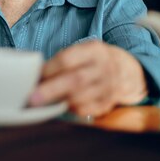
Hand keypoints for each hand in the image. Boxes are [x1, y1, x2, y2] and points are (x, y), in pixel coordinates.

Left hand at [28, 41, 146, 116]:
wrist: (127, 71)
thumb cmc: (95, 60)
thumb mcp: (85, 50)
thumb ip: (64, 59)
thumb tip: (37, 74)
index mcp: (94, 50)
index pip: (68, 59)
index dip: (49, 69)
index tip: (35, 77)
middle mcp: (103, 68)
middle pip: (74, 80)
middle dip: (50, 90)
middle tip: (32, 98)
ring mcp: (108, 87)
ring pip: (80, 97)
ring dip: (59, 101)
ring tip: (42, 104)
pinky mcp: (108, 103)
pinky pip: (86, 110)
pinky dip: (71, 110)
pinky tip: (62, 106)